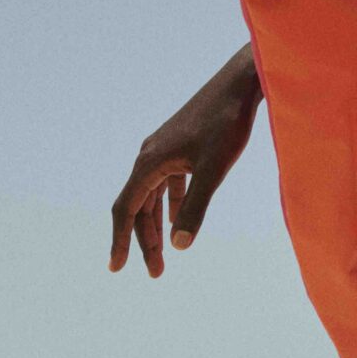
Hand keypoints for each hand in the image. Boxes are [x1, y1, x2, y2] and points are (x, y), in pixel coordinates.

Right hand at [110, 47, 260, 277]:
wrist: (240, 85)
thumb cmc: (227, 123)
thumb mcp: (214, 170)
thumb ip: (196, 207)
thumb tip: (179, 245)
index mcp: (149, 162)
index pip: (126, 209)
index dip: (121, 240)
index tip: (117, 268)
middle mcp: (149, 156)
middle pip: (138, 207)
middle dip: (144, 241)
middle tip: (156, 272)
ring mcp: (163, 150)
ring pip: (152, 196)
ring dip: (156, 225)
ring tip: (166, 254)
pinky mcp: (179, 146)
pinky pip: (167, 183)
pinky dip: (169, 204)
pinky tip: (176, 222)